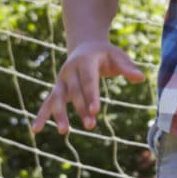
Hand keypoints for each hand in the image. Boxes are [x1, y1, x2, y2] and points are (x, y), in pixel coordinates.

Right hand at [29, 40, 143, 135]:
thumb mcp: (118, 56)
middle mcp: (69, 71)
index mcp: (85, 62)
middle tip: (91, 125)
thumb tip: (141, 78)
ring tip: (63, 131)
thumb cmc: (105, 54)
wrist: (85, 46)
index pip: (88, 81)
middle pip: (74, 92)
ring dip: (60, 115)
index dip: (91, 95)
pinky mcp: (57, 89)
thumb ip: (128, 68)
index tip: (95, 111)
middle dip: (82, 109)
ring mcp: (61, 81)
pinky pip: (47, 103)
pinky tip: (35, 130)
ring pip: (57, 98)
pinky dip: (41, 116)